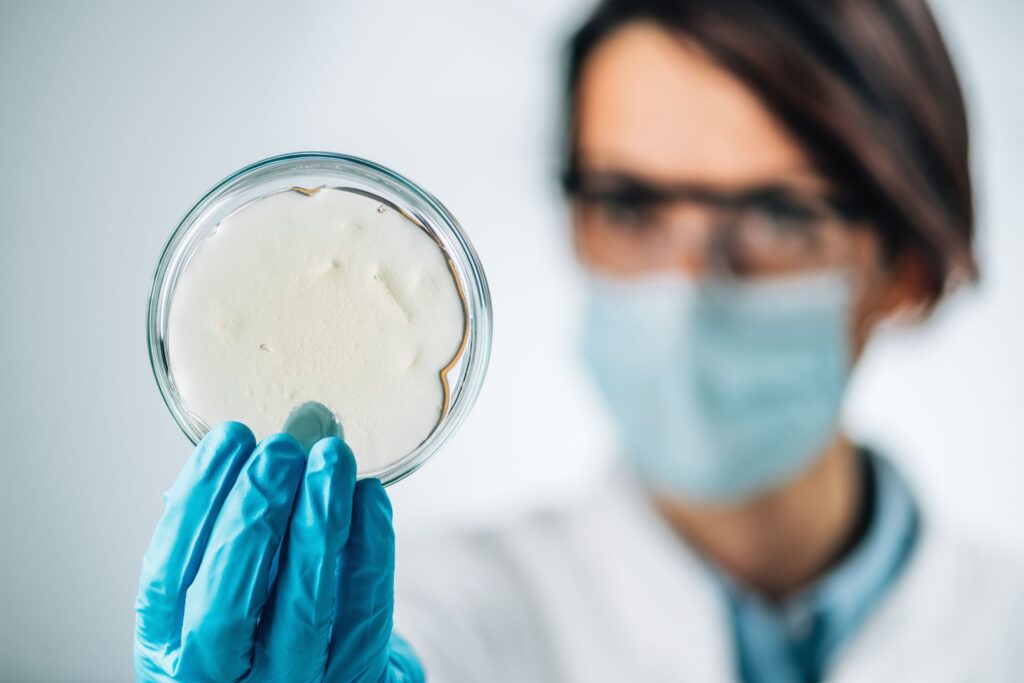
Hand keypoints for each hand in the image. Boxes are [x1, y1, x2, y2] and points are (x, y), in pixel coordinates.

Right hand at [134, 422, 423, 682]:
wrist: (309, 678)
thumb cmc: (261, 618)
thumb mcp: (222, 576)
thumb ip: (243, 510)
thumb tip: (304, 424)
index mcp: (167, 648)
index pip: (166, 577)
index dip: (199, 500)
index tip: (230, 438)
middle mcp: (218, 677)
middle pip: (228, 604)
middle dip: (256, 514)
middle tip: (282, 449)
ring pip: (303, 609)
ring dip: (319, 523)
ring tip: (332, 457)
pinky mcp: (350, 677)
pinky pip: (363, 612)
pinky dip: (369, 547)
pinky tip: (368, 496)